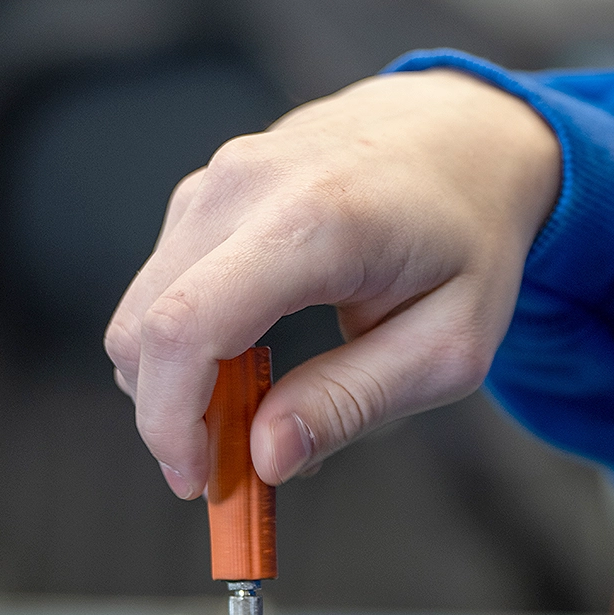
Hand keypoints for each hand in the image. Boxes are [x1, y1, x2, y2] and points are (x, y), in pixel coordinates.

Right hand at [104, 69, 560, 497]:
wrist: (465, 134)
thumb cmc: (469, 240)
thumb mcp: (447, 348)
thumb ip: (352, 403)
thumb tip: (265, 458)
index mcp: (316, 221)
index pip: (187, 327)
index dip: (170, 420)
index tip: (197, 480)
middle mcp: (248, 186)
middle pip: (144, 326)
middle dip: (169, 416)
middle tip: (232, 464)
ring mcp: (217, 179)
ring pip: (143, 313)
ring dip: (179, 382)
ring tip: (258, 407)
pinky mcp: (205, 191)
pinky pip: (163, 287)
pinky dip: (189, 343)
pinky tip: (252, 359)